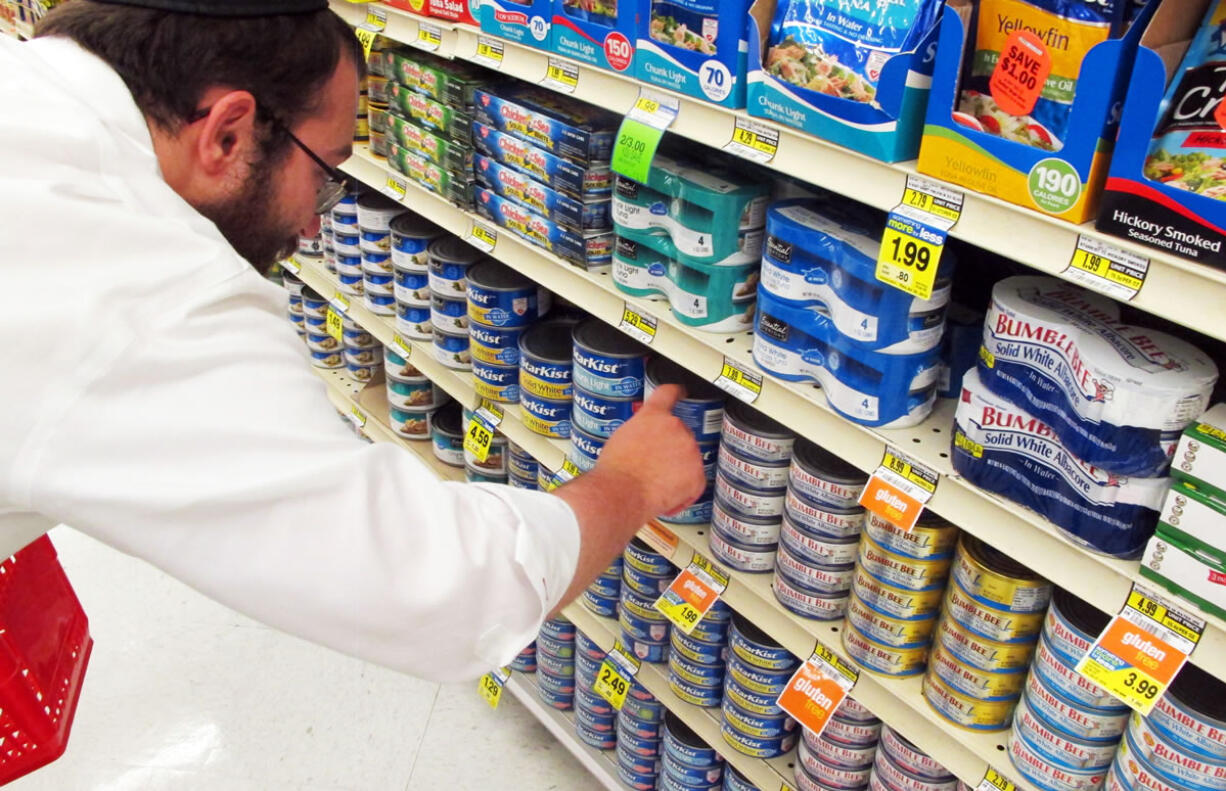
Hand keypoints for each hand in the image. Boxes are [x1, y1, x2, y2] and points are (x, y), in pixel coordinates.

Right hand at [594, 384, 706, 520]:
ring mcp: (690, 450)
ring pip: (688, 458)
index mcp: (653, 416)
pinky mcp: (697, 474)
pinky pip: (694, 481)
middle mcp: (675, 427)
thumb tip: (644, 438)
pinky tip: (666, 494)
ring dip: (677, 468)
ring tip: (655, 482)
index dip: (676, 392)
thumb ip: (639, 431)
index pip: (668, 393)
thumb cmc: (615, 470)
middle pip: (680, 433)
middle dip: (671, 447)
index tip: (681, 392)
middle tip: (654, 464)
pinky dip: (684, 490)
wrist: (621, 493)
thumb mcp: (620, 438)